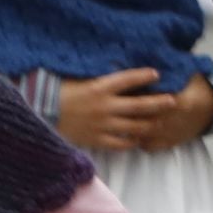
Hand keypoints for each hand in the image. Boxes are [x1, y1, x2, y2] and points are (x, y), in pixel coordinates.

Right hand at [58, 69, 212, 152]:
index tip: (157, 73)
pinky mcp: (96, 140)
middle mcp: (104, 106)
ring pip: (135, 126)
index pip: (128, 79)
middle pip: (140, 105)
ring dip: (151, 124)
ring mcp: (102, 124)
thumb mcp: (79, 79)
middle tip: (172, 101)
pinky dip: (132, 141)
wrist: (39, 113)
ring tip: (160, 122)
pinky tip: (139, 139)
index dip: (144, 75)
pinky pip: (121, 143)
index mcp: (99, 87)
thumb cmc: (58, 92)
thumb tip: (116, 69)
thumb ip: (100, 79)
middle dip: (159, 103)